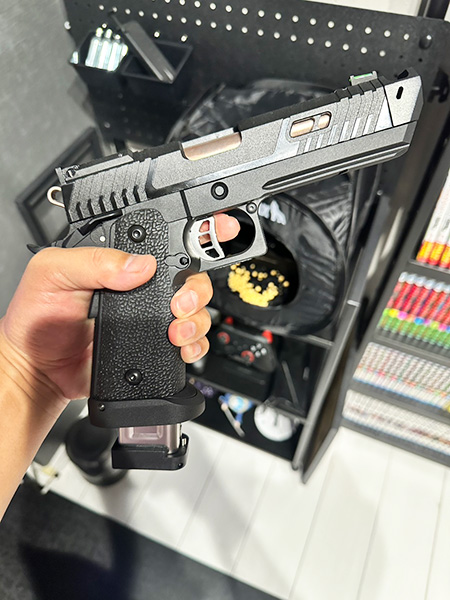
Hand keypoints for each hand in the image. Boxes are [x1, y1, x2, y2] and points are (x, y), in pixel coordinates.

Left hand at [0, 214, 238, 411]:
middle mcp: (141, 287)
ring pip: (197, 310)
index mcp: (120, 261)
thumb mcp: (54, 272)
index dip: (197, 231)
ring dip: (197, 319)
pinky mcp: (156, 346)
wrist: (38, 369)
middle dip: (197, 288)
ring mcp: (151, 318)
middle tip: (178, 302)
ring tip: (175, 330)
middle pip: (191, 277)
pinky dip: (196, 345)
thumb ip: (94, 261)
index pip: (163, 240)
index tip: (220, 227)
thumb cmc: (37, 318)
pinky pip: (191, 343)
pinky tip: (181, 346)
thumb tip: (138, 264)